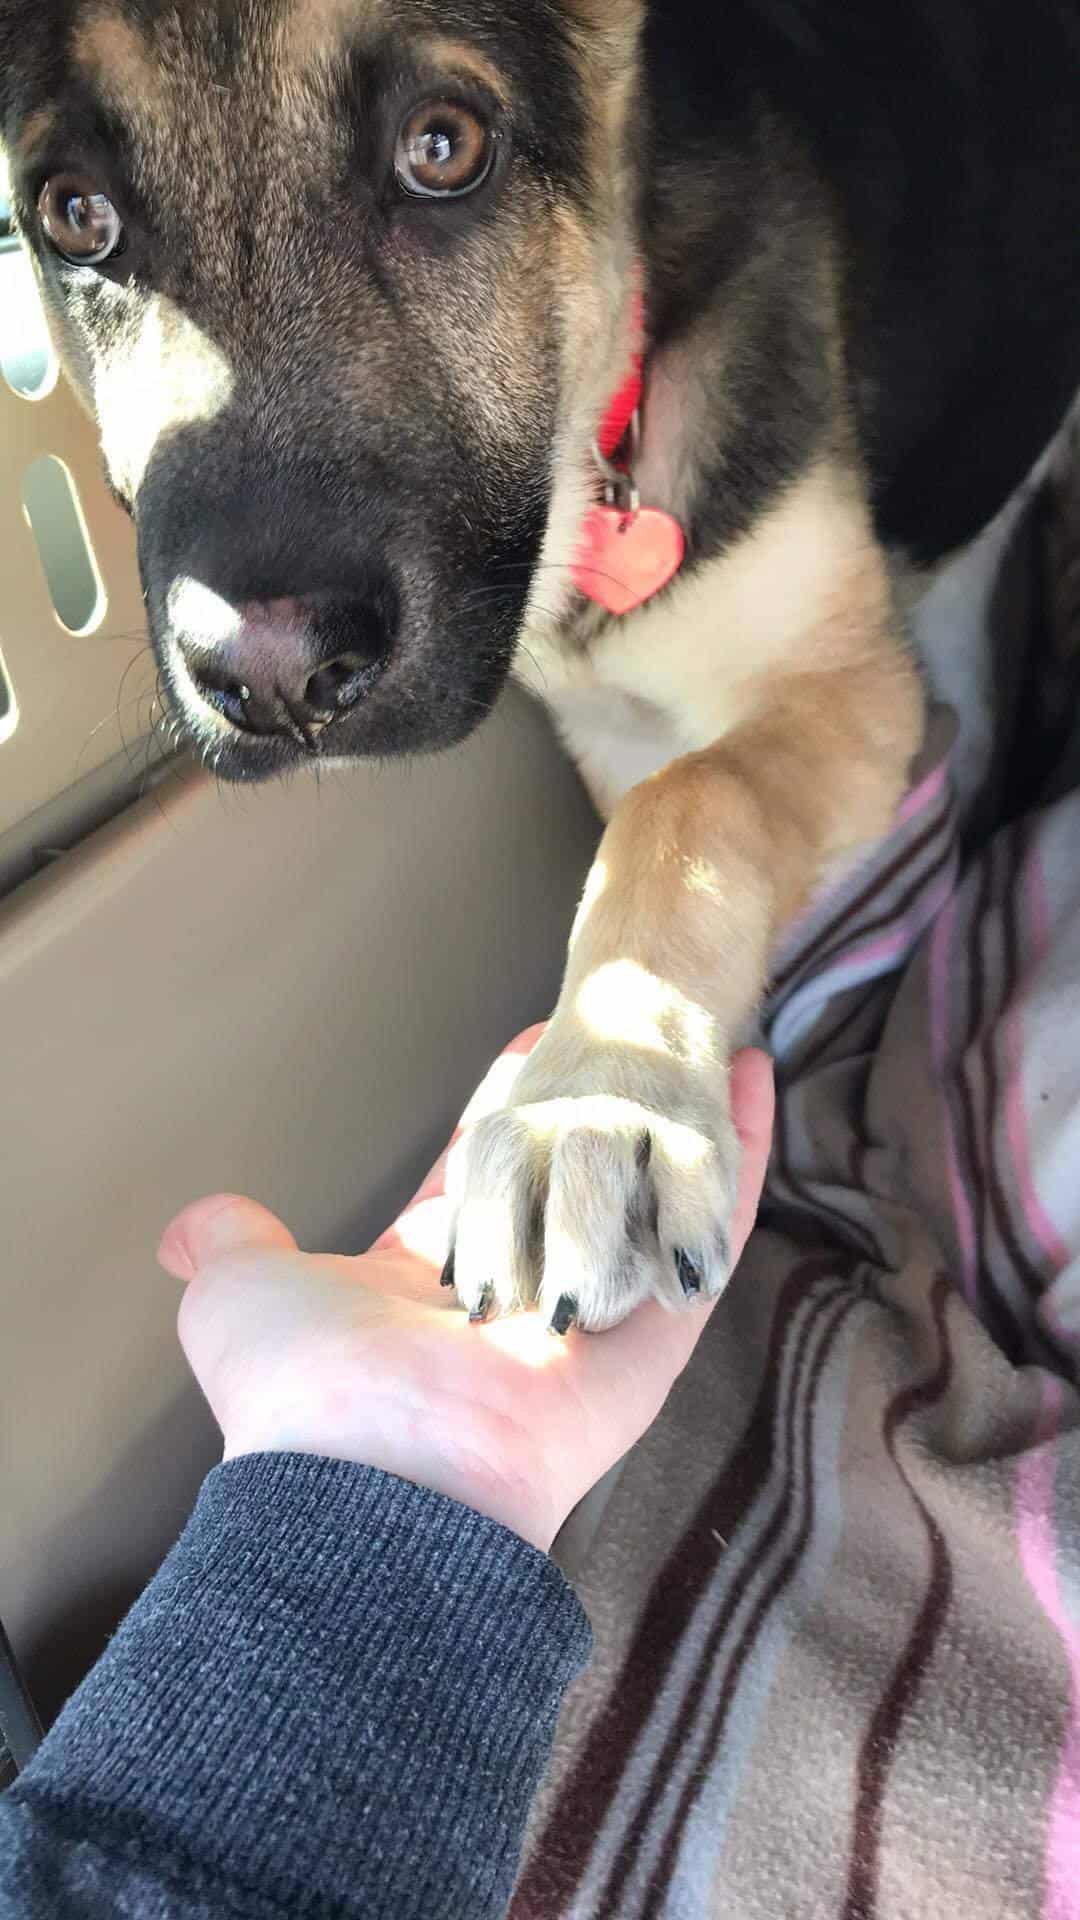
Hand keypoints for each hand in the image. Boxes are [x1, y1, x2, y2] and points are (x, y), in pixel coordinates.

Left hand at [159, 1029, 773, 1552]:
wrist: (376, 1476)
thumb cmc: (306, 1385)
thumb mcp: (244, 1294)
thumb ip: (233, 1247)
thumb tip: (190, 1228)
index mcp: (427, 1284)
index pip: (479, 1180)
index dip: (500, 1116)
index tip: (524, 1051)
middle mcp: (515, 1298)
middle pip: (572, 1182)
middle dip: (597, 1110)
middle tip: (622, 1031)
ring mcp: (593, 1315)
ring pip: (651, 1199)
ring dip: (685, 1122)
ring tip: (710, 1039)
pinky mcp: (659, 1335)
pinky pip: (708, 1230)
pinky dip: (739, 1155)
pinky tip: (756, 1078)